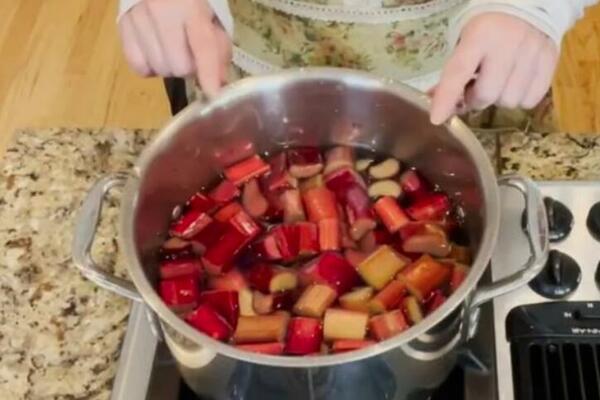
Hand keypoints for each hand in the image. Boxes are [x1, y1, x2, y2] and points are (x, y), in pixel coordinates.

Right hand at [119, 0, 231, 96]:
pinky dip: (149, 66)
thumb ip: (218, 47)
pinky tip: (155, 51)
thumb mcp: (211, 16)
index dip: (208, 73)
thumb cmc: (189, 1)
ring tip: (171, 48)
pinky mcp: (121, 25)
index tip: (213, 94)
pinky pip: (138, 66)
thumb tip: (219, 82)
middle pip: (179, 65)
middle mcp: (161, 9)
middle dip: (188, 67)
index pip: (202, 44)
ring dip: (169, 67)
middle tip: (189, 54)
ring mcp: (137, 17)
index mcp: (190, 5)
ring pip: (159, 68)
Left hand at [430, 13, 558, 124]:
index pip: (459, 71)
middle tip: (474, 88)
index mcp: (480, 34)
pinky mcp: (551, 60)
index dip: (447, 97)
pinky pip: (530, 100)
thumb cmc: (488, 30)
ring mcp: (533, 51)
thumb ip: (453, 74)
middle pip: (487, 94)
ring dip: (499, 99)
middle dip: (475, 99)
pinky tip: (516, 82)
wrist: (528, 8)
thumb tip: (437, 108)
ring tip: (498, 81)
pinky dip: (520, 98)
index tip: (437, 118)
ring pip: (509, 101)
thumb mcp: (465, 43)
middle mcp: (508, 42)